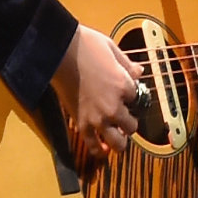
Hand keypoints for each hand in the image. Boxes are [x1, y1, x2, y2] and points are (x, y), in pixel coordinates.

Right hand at [55, 27, 143, 161]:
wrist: (58, 51)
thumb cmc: (85, 46)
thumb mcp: (112, 49)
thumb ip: (127, 65)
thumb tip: (139, 72)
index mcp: (125, 87)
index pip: (139, 100)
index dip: (133, 97)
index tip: (127, 95)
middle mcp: (114, 107)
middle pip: (132, 126)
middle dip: (129, 123)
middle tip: (124, 119)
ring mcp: (97, 118)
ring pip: (117, 143)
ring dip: (119, 142)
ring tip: (118, 139)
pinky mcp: (80, 123)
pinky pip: (92, 145)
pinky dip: (98, 150)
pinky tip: (102, 151)